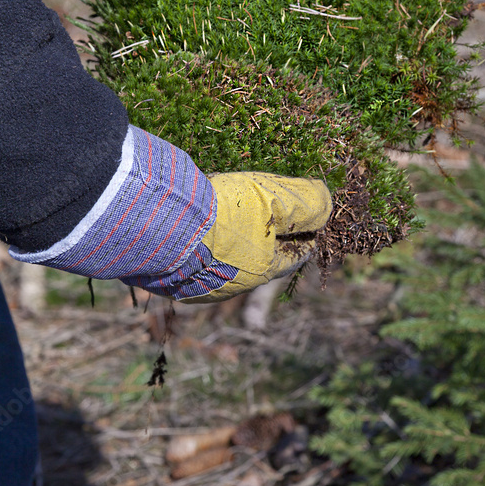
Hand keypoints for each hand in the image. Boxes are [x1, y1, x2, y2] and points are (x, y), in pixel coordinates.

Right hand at [182, 172, 331, 302]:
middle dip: (267, 240)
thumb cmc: (222, 213)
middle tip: (265, 217)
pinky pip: (193, 263)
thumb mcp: (274, 198)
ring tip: (228, 221)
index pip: (296, 254)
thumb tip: (328, 206)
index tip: (308, 219)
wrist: (156, 226)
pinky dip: (200, 248)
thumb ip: (307, 202)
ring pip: (225, 264)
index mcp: (263, 270)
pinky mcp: (169, 279)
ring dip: (232, 245)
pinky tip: (194, 232)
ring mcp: (199, 286)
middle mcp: (233, 286)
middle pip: (260, 260)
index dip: (305, 234)